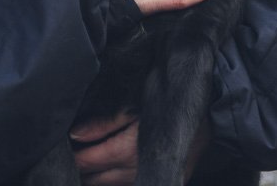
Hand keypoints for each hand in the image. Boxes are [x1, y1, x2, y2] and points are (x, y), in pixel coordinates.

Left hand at [71, 112, 210, 185]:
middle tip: (68, 159)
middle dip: (83, 169)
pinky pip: (131, 184)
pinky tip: (107, 175)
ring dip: (97, 179)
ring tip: (83, 170)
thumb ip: (107, 122)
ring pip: (115, 185)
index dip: (77, 156)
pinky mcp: (169, 180)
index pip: (94, 159)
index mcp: (132, 149)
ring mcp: (153, 176)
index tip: (64, 148)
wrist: (212, 107)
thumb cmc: (172, 98)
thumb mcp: (137, 105)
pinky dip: (116, 181)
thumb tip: (77, 134)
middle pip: (100, 177)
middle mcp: (142, 169)